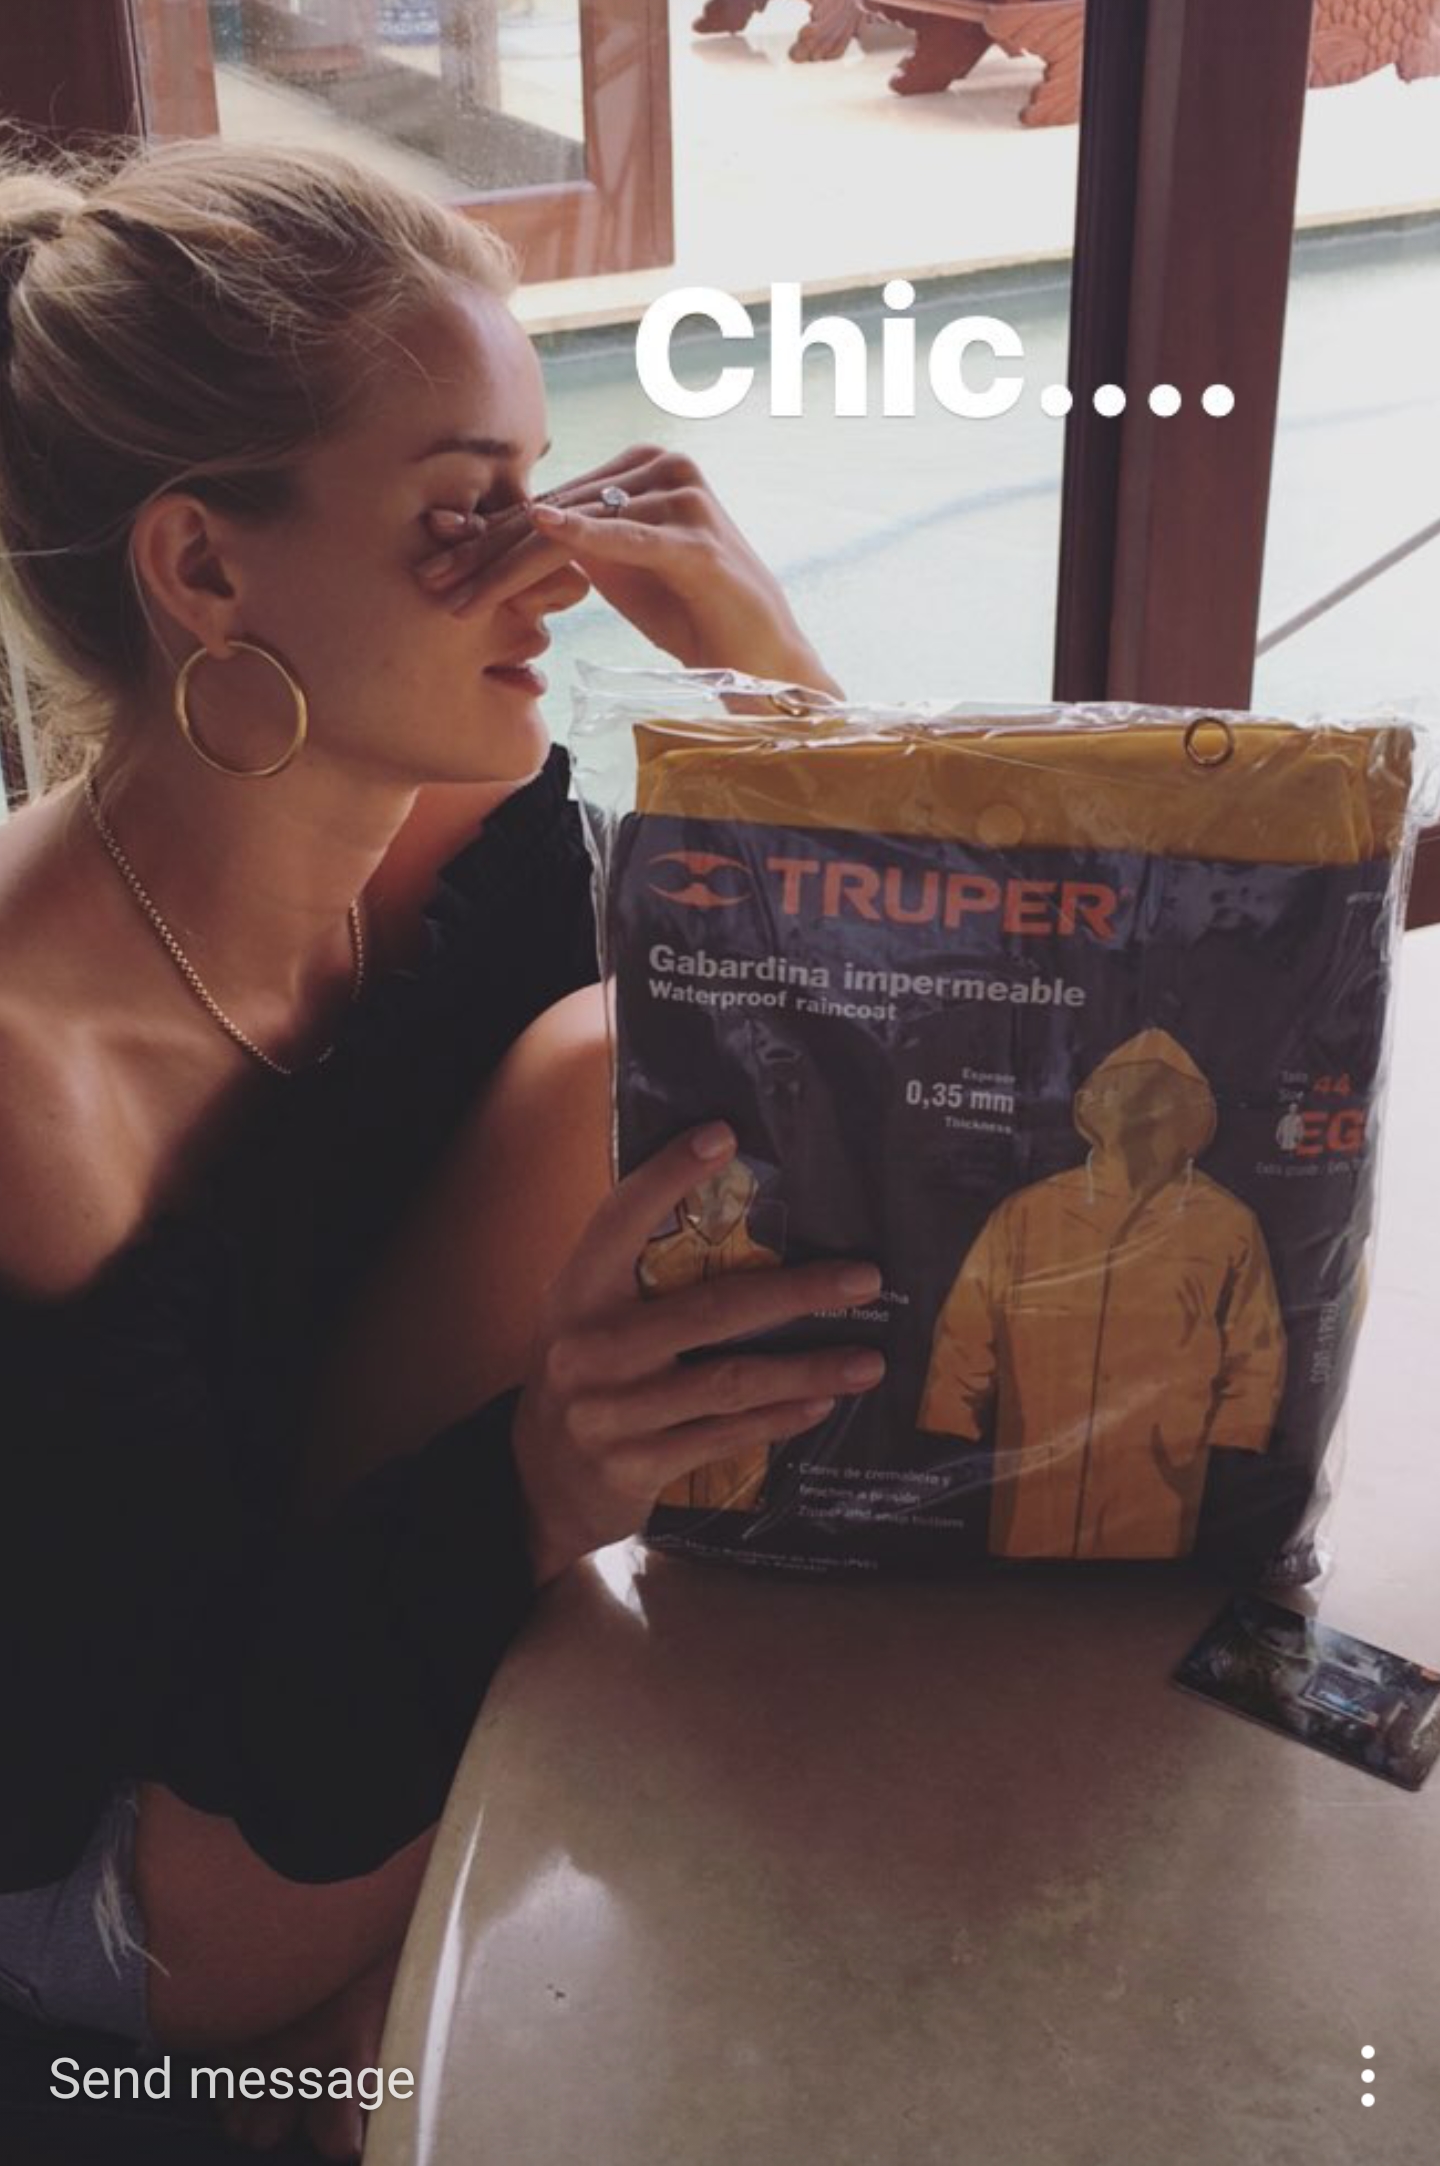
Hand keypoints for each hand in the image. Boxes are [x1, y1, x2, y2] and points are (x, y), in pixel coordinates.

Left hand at [415, 447, 842, 695]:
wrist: (759, 656)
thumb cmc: (689, 613)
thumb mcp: (616, 571)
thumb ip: (568, 545)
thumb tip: (493, 535)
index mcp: (638, 468)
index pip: (548, 501)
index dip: (485, 533)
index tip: (432, 560)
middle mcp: (661, 468)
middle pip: (554, 510)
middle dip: (486, 550)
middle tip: (430, 579)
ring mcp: (684, 499)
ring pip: (578, 528)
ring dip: (513, 564)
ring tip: (464, 594)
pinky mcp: (700, 542)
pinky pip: (633, 536)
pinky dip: (588, 534)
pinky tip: (545, 528)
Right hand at [512, 1122, 884, 1584]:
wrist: (538, 1479)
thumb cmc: (585, 1374)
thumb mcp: (588, 1315)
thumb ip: (639, 1273)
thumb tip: (734, 1210)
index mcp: (576, 1294)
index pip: (620, 1221)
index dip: (667, 1176)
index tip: (723, 1136)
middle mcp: (589, 1349)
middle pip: (708, 1310)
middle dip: (795, 1292)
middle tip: (863, 1278)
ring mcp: (612, 1412)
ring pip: (729, 1382)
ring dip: (807, 1368)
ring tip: (867, 1359)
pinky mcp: (637, 1465)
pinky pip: (725, 1436)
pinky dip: (779, 1418)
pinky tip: (822, 1402)